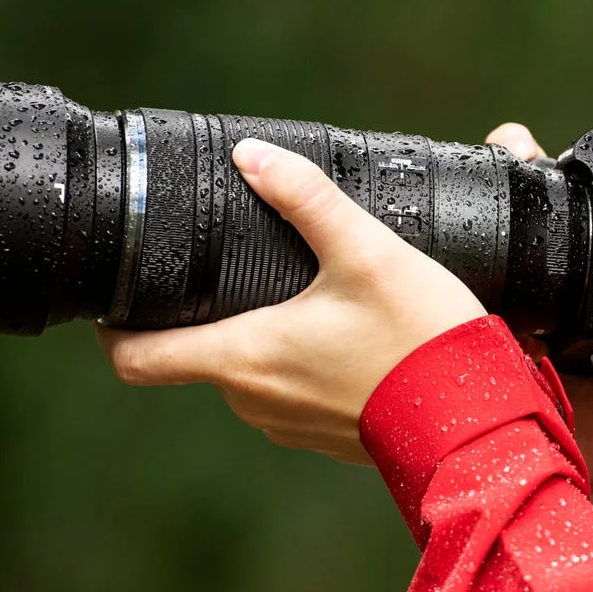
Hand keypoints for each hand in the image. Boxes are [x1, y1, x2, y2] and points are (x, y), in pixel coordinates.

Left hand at [98, 138, 484, 463]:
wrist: (480, 422)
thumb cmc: (421, 341)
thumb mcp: (366, 252)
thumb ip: (307, 199)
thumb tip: (253, 155)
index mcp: (243, 357)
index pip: (136, 360)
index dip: (111, 328)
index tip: (116, 298)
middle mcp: (255, 400)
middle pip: (200, 354)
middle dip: (212, 314)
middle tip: (234, 267)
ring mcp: (290, 425)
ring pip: (252, 373)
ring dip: (265, 338)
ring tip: (302, 294)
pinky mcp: (329, 436)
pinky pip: (295, 395)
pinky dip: (305, 364)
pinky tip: (346, 333)